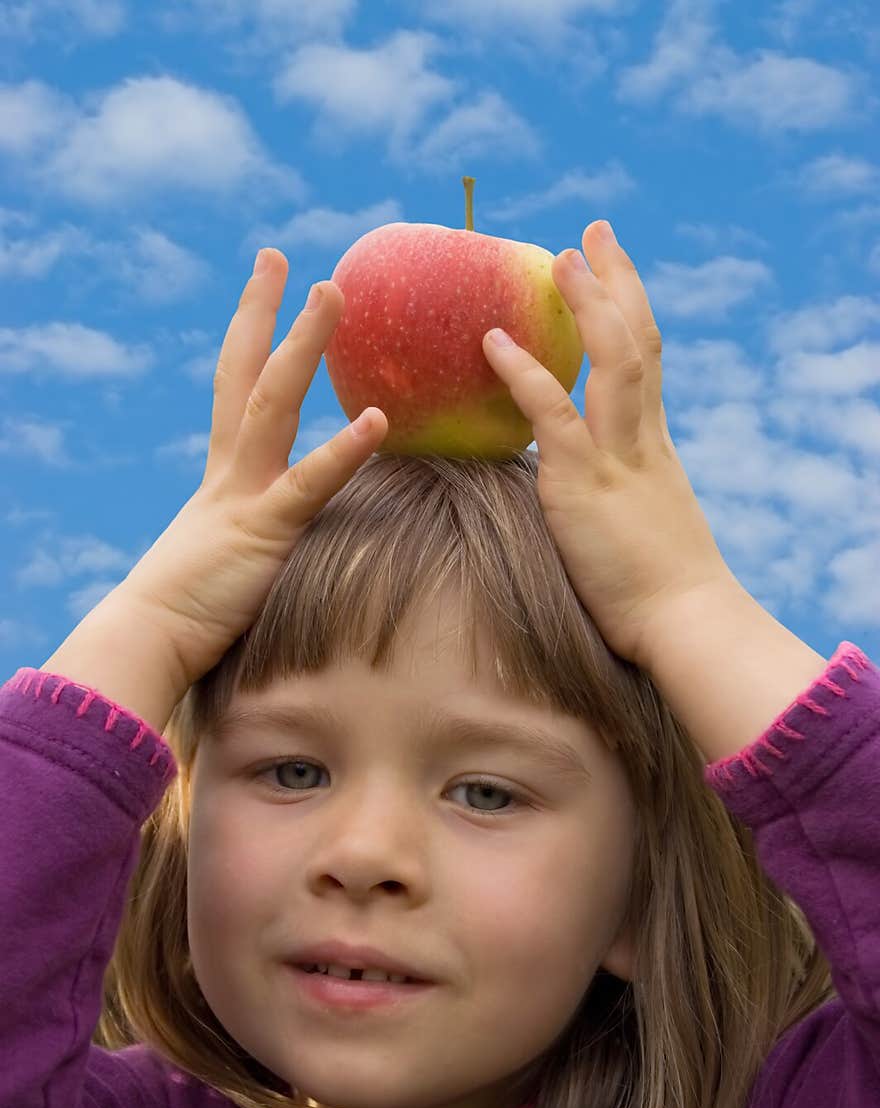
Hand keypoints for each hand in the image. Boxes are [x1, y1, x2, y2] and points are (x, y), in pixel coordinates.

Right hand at [119, 250, 387, 690]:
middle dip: (265, 313)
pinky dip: (343, 452)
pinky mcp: (265, 532)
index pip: (236, 388)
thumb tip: (300, 534)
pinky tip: (378, 420)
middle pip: (247, 375)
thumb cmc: (193, 610)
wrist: (151, 638)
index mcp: (226, 474)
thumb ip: (267, 530)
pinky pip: (309, 485)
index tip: (264, 287)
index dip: (251, 335)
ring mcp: (246, 494)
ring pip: (274, 404)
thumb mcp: (234, 556)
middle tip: (278, 255)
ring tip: (332, 294)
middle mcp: (232, 471)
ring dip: (304, 346)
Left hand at [481, 221, 738, 673]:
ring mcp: (616, 456)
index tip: (612, 273)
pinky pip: (552, 416)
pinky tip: (493, 342)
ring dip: (586, 302)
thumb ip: (618, 498)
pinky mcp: (583, 485)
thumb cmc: (663, 591)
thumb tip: (591, 496)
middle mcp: (641, 438)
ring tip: (559, 255)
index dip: (629, 311)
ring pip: (611, 359)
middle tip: (592, 232)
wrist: (686, 621)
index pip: (645, 361)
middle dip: (615, 281)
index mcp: (653, 445)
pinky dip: (523, 374)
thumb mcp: (645, 527)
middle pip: (637, 339)